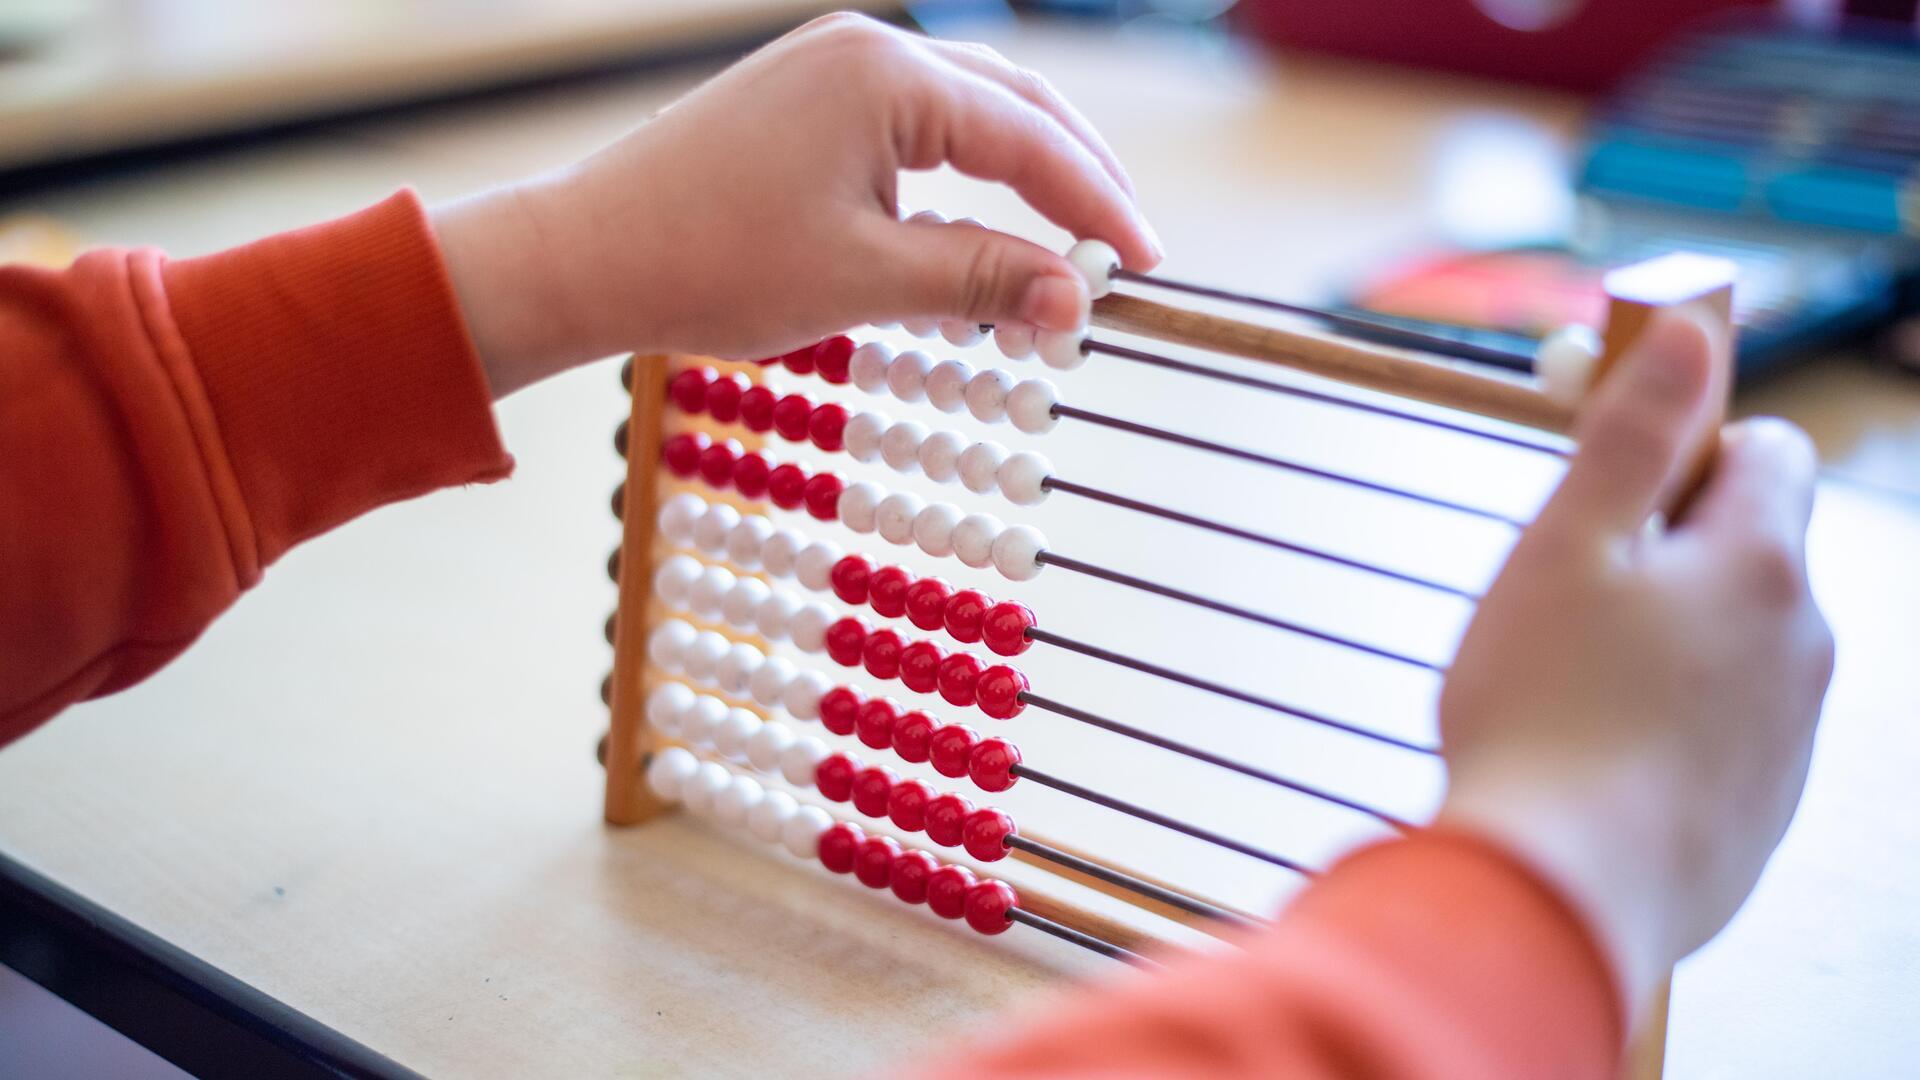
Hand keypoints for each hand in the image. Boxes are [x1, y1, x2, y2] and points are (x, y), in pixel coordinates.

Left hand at [432, 13, 1160, 395]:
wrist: (586, 253)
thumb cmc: (711, 263)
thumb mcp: (863, 279)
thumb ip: (979, 279)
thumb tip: (1076, 302)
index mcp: (888, 76)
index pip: (1031, 139)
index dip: (1098, 206)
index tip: (1146, 265)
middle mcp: (867, 50)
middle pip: (1013, 105)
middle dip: (1075, 178)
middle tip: (1123, 251)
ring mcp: (832, 68)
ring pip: (966, 114)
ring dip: (1019, 177)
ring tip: (1064, 246)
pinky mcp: (807, 100)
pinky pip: (914, 129)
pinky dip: (959, 179)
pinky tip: (974, 230)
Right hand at [1438, 312, 1833, 1017]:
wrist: (1559, 897)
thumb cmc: (1545, 712)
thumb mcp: (1568, 545)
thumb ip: (1634, 433)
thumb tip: (1688, 330)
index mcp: (1759, 564)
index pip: (1766, 450)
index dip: (1689, 445)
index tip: (1614, 478)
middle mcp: (1800, 644)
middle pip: (1748, 550)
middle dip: (1666, 551)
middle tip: (1566, 593)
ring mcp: (1786, 736)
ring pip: (1732, 645)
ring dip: (1663, 641)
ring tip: (1564, 688)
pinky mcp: (1759, 810)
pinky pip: (1719, 731)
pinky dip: (1665, 725)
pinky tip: (1590, 756)